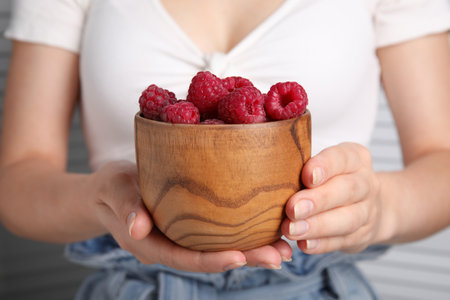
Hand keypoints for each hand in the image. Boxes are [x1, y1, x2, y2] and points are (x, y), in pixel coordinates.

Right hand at [89, 160, 291, 272]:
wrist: (107, 190)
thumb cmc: (109, 187)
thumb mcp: (114, 188)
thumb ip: (126, 205)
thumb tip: (137, 228)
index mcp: (151, 244)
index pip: (185, 258)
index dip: (212, 261)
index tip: (241, 256)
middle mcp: (170, 247)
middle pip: (209, 258)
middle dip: (245, 258)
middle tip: (280, 255)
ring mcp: (181, 239)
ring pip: (217, 249)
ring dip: (251, 250)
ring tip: (284, 247)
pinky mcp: (190, 227)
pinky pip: (216, 235)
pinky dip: (241, 234)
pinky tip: (265, 228)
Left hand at [281, 143, 381, 253]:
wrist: (367, 204)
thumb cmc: (331, 178)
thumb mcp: (324, 163)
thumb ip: (304, 166)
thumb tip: (273, 171)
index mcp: (355, 158)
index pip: (343, 158)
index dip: (325, 166)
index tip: (306, 175)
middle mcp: (365, 183)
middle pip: (347, 190)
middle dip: (318, 200)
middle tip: (292, 208)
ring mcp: (367, 211)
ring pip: (348, 219)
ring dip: (317, 226)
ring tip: (292, 230)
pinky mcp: (362, 236)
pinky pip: (343, 241)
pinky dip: (322, 244)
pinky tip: (304, 245)